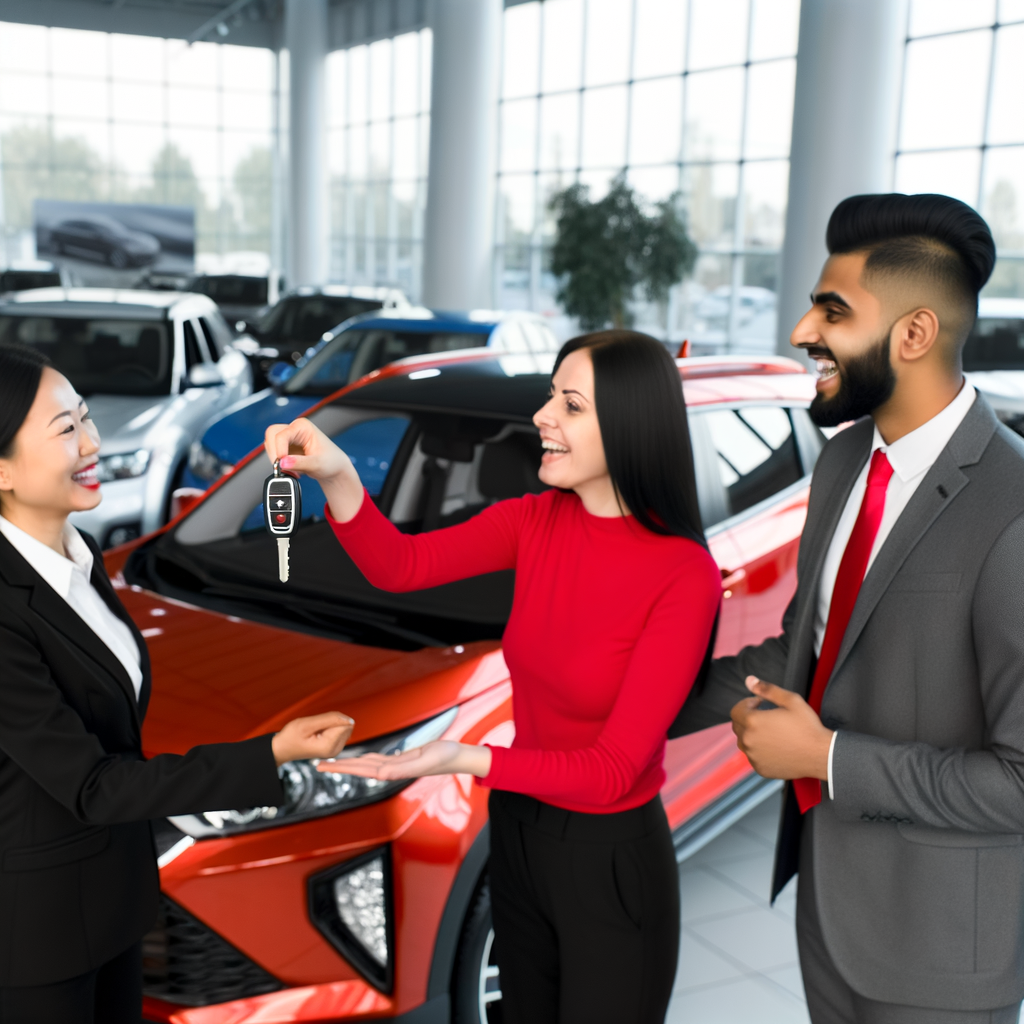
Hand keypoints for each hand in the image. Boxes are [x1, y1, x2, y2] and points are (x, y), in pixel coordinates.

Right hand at [264, 418, 363, 521]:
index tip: (282, 464)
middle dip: (274, 453)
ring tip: (291, 470)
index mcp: (303, 426)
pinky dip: (279, 463)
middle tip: (283, 467)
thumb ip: (299, 463)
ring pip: (270, 444)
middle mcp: (294, 429)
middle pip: (271, 435)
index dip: (279, 450)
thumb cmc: (331, 461)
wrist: (334, 468)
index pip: (281, 435)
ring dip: (276, 459)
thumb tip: (283, 462)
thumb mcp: (317, 464)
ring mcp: (289, 438)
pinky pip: (274, 453)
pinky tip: (291, 469)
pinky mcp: (286, 448)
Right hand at [272, 712, 354, 765]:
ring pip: (343, 727)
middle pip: (345, 726)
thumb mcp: (307, 724)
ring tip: (315, 732)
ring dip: (330, 725)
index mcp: (330, 746)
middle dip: (332, 722)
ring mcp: (335, 750)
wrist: (282, 748)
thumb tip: (350, 720)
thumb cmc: (291, 736)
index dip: (331, 719)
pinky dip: (329, 728)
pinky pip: (339, 730)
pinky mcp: (334, 747)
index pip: (344, 724)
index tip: (317, 725)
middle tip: (315, 728)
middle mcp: (336, 750)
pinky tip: (318, 734)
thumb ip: (330, 719)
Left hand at [317, 740, 492, 779]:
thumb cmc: (444, 757)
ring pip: (366, 764)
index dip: (342, 767)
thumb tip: (380, 773)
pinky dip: (365, 758)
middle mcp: (391, 770)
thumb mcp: (423, 759)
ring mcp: (396, 765)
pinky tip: (360, 758)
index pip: (361, 770)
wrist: (458, 756)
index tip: (324, 766)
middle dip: (338, 767)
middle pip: (359, 769)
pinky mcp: (401, 760)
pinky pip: (378, 759)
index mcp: (392, 771)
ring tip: (333, 761)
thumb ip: (402, 768)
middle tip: (318, 765)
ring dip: (349, 763)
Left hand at [730, 677, 832, 780]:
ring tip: (771, 732)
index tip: (761, 705)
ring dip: (751, 735)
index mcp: (752, 721)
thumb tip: (749, 680)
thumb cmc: (807, 726)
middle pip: (737, 726)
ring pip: (744, 742)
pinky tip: (776, 746)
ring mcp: (753, 757)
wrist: (821, 755)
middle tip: (767, 718)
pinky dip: (759, 750)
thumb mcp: (791, 700)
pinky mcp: (760, 769)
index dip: (747, 705)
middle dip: (748, 719)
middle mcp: (748, 740)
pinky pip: (752, 756)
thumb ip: (767, 689)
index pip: (735, 711)